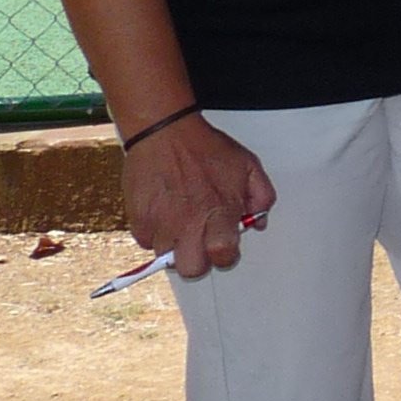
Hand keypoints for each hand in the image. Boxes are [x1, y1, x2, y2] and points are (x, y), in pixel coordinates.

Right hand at [125, 113, 276, 278]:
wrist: (166, 131)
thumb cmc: (206, 148)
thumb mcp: (248, 166)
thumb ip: (261, 197)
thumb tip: (258, 223)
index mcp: (220, 213)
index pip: (224, 256)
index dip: (225, 256)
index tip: (224, 248)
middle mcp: (189, 223)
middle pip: (191, 269)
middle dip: (197, 262)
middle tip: (199, 244)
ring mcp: (161, 222)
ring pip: (165, 257)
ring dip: (174, 246)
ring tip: (180, 223)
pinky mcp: (138, 218)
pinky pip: (145, 240)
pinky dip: (154, 232)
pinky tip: (163, 214)